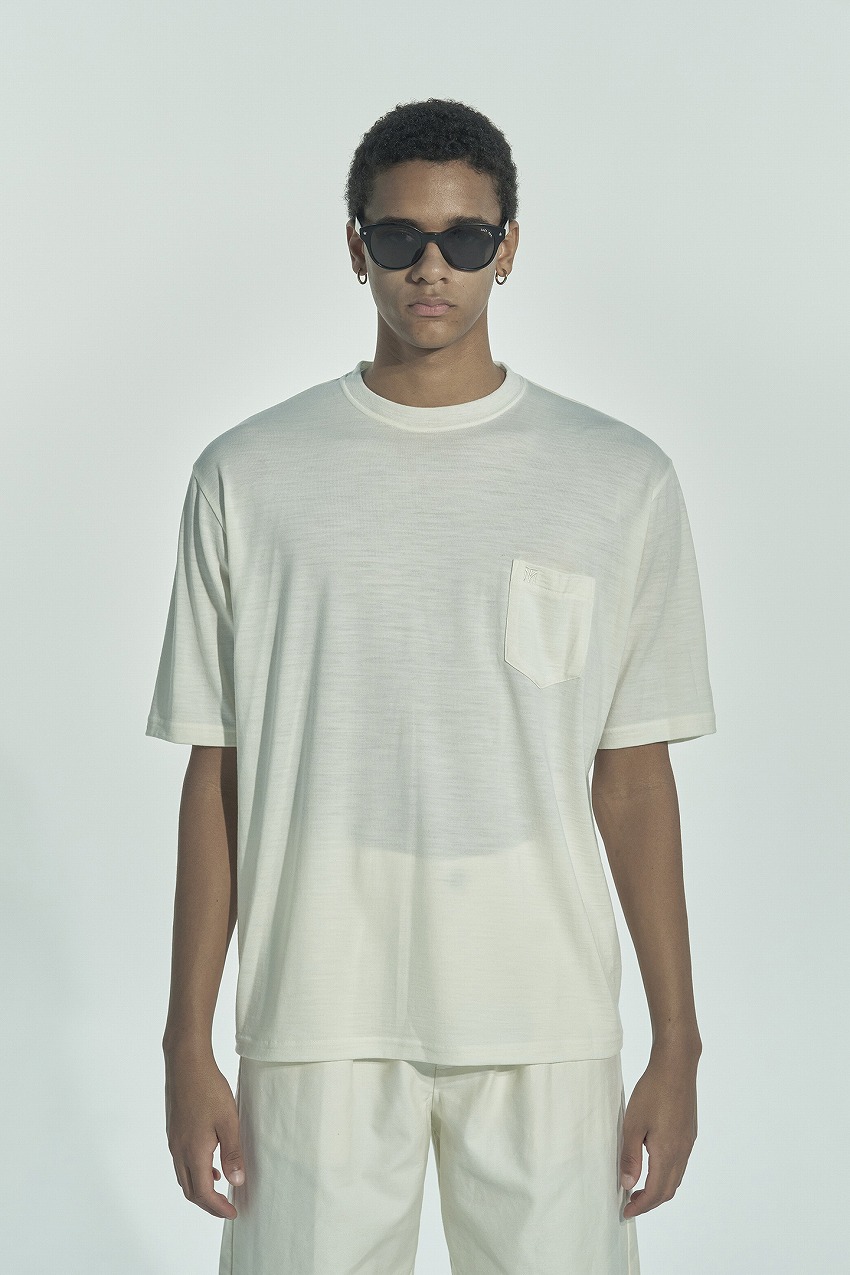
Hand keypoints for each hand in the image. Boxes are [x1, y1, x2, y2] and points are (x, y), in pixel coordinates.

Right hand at [163, 1044, 245, 1218]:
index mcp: (193, 1152)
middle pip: (190, 1190)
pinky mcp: (174, 1131)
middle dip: (208, 1203)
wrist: (186, 1063)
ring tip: (221, 1187)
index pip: (202, 1193)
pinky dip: (195, 1171)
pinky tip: (210, 1162)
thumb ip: (232, 1153)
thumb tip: (237, 1182)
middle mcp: (179, 1150)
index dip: (217, 1207)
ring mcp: (174, 1141)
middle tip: (226, 1207)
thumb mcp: (229, 1121)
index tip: (232, 1213)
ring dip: (200, 1187)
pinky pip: (182, 1161)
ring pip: (184, 1176)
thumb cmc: (208, 1089)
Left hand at [620, 1044, 699, 1217]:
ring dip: (659, 1188)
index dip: (641, 1206)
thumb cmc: (653, 1091)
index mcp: (668, 1153)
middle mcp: (682, 1152)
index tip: (626, 1212)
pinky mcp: (689, 1132)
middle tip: (631, 1204)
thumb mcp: (633, 1124)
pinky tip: (654, 1164)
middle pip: (669, 1189)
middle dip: (650, 1202)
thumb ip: (630, 1156)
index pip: (656, 1192)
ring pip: (676, 1177)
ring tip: (640, 1188)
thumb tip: (628, 1185)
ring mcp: (688, 1142)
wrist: (677, 1066)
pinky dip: (667, 1173)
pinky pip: (680, 1163)